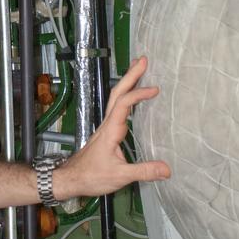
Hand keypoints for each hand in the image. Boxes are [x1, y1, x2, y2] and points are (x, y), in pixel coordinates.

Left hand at [58, 56, 169, 199]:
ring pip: (116, 98)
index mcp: (110, 130)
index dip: (139, 94)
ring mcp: (106, 126)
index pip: (124, 104)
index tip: (155, 89)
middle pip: (117, 93)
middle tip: (143, 59)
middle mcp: (107, 123)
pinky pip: (117, 107)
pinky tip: (134, 97)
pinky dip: (127, 97)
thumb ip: (143, 171)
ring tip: (139, 69)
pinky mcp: (107, 132)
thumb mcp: (120, 176)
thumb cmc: (92, 176)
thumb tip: (167, 169)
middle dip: (130, 75)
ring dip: (127, 82)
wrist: (71, 178)